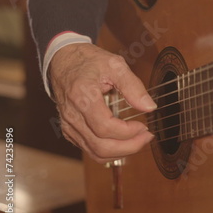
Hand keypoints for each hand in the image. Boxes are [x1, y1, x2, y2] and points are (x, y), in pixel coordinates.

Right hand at [49, 43, 156, 162]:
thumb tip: (149, 107)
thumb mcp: (115, 65)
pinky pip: (89, 150)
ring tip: (138, 141)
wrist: (63, 60)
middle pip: (101, 146)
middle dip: (129, 147)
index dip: (128, 132)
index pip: (105, 127)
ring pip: (95, 152)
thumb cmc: (88, 61)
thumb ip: (133, 86)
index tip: (143, 126)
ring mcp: (69, 125)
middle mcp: (72, 115)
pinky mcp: (69, 130)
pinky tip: (123, 142)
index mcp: (82, 96)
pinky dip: (109, 152)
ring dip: (121, 152)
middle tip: (146, 137)